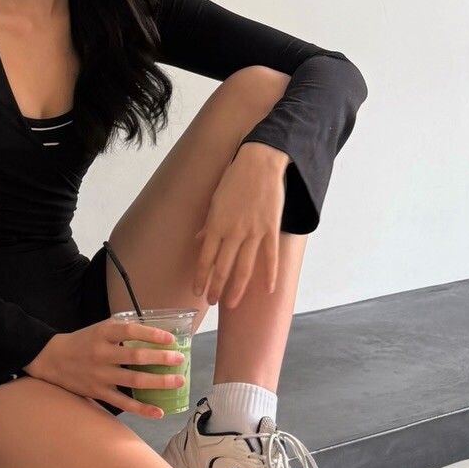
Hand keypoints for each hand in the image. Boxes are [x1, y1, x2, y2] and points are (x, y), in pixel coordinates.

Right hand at [22, 319, 186, 418]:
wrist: (52, 360)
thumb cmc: (83, 342)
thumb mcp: (99, 329)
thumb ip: (123, 330)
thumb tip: (155, 333)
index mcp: (103, 334)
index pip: (130, 331)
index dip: (152, 334)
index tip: (171, 339)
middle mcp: (101, 354)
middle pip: (135, 356)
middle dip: (161, 358)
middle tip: (179, 359)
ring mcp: (100, 375)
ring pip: (134, 380)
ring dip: (158, 381)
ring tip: (178, 381)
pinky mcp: (98, 392)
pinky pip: (123, 402)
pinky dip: (142, 408)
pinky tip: (159, 411)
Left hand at [193, 142, 287, 306]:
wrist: (260, 163)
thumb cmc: (235, 179)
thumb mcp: (216, 200)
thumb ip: (209, 224)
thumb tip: (201, 241)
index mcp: (217, 225)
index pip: (206, 258)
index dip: (201, 277)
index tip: (198, 291)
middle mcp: (233, 232)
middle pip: (223, 268)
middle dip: (216, 288)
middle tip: (212, 303)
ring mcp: (253, 232)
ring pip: (244, 267)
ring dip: (236, 289)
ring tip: (231, 304)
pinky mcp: (270, 229)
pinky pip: (270, 257)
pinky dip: (269, 275)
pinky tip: (266, 290)